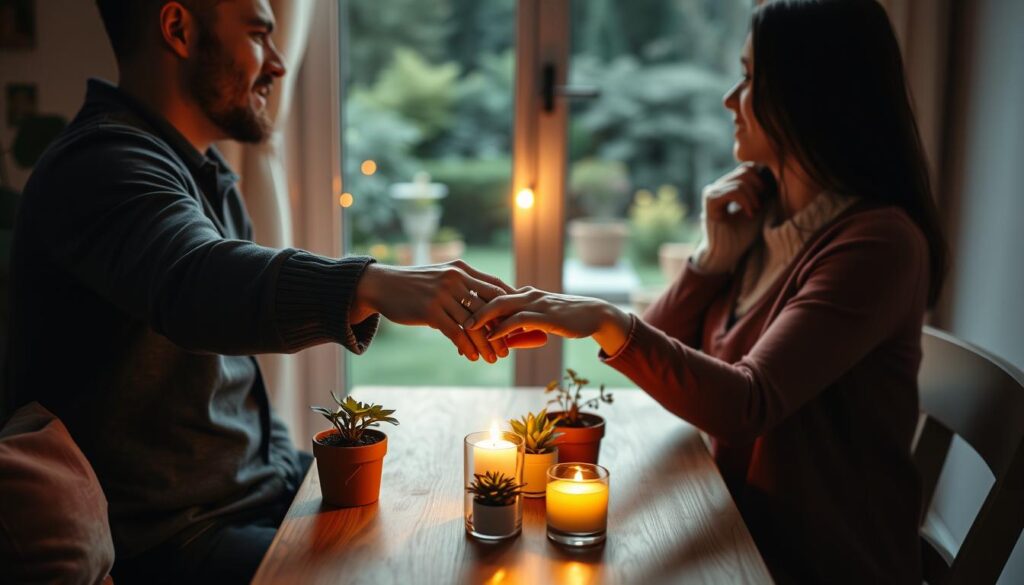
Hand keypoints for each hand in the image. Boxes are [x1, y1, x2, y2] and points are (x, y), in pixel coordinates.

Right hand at [350, 260, 513, 361]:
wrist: (382, 284)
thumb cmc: (414, 284)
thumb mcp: (441, 278)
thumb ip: (462, 286)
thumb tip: (485, 304)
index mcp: (462, 269)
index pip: (495, 287)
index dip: (510, 306)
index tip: (520, 323)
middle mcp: (455, 278)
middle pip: (489, 307)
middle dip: (502, 329)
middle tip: (510, 349)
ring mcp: (443, 294)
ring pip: (474, 324)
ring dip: (486, 344)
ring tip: (494, 359)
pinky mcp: (430, 310)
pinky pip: (455, 332)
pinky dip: (466, 347)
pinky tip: (472, 357)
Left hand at [463, 287, 631, 355]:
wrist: (594, 315)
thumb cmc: (566, 320)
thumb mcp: (538, 324)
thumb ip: (519, 329)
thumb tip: (500, 340)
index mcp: (523, 294)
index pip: (492, 296)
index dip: (473, 305)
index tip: (455, 316)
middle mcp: (526, 294)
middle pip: (491, 297)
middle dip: (470, 308)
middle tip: (451, 319)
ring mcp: (536, 303)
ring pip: (502, 306)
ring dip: (482, 318)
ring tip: (464, 328)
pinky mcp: (546, 314)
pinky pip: (519, 319)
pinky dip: (503, 328)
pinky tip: (491, 337)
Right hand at [694, 162, 766, 272]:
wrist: (725, 254)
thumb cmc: (741, 236)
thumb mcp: (758, 209)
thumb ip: (764, 193)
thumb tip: (777, 174)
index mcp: (728, 186)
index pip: (748, 168)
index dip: (762, 179)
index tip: (766, 199)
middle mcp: (718, 186)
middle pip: (746, 170)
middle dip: (759, 187)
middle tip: (760, 206)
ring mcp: (712, 191)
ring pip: (741, 180)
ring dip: (753, 197)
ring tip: (754, 212)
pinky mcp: (710, 201)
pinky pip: (734, 191)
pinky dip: (746, 202)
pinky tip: (749, 214)